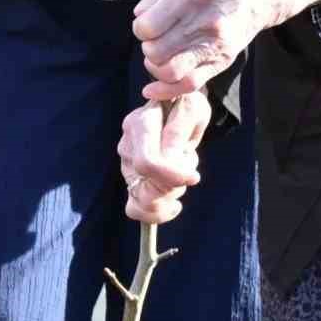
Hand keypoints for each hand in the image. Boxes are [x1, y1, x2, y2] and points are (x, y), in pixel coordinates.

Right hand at [118, 92, 209, 223]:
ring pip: (142, 198)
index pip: (148, 162)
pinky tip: (173, 207)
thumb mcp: (193, 111)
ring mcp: (125, 163)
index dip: (172, 176)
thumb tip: (169, 159)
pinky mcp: (130, 178)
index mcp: (139, 124)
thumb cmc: (188, 108)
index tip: (194, 178)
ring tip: (182, 175)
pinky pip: (137, 208)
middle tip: (191, 178)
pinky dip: (158, 212)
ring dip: (169, 194)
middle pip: (143, 186)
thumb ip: (179, 132)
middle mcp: (127, 144)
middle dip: (170, 189)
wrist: (179, 108)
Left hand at [132, 0, 320, 99]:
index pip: (147, 27)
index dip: (140, 28)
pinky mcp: (221, 61)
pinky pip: (188, 85)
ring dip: (155, 67)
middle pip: (155, 51)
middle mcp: (205, 22)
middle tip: (155, 38)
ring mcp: (215, 45)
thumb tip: (139, 16)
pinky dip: (165, 91)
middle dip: (148, 46)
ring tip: (158, 56)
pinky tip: (151, 89)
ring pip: (169, 72)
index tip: (146, 24)